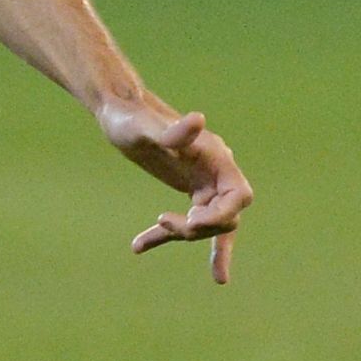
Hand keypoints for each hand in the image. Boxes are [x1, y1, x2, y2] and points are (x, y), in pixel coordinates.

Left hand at [99, 97, 251, 283]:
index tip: (192, 222)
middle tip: (163, 222)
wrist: (122, 114)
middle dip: (199, 227)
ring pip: (205, 223)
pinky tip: (137, 246)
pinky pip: (186, 220)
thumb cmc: (133, 119)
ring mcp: (203, 182)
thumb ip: (173, 130)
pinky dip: (164, 236)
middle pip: (224, 216)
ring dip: (179, 234)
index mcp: (216, 158)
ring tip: (138, 245)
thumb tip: (198, 119)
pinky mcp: (189, 188)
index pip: (238, 196)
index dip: (222, 215)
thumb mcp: (146, 127)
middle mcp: (215, 172)